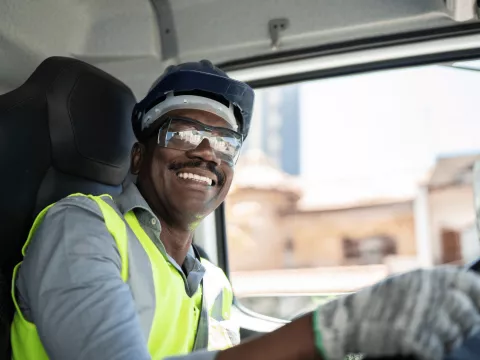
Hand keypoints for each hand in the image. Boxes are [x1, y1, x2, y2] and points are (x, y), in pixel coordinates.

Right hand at [314, 266, 479, 359]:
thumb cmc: (376, 304)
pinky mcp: (416, 340)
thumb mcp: (404, 284)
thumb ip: (433, 286)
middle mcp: (429, 294)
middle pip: (468, 317)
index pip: (471, 285)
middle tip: (439, 328)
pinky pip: (436, 352)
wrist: (347, 321)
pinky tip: (410, 344)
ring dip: (442, 341)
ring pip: (454, 338)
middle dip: (459, 327)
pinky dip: (427, 352)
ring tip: (418, 333)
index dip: (478, 298)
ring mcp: (424, 317)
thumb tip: (468, 293)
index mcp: (427, 278)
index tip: (477, 309)